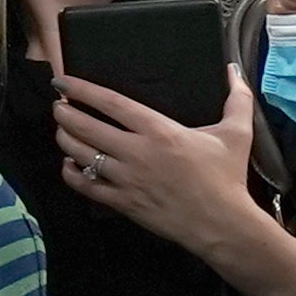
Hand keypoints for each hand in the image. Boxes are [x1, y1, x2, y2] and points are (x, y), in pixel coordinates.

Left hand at [52, 70, 262, 269]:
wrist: (222, 224)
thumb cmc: (227, 178)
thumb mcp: (236, 134)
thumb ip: (236, 99)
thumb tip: (234, 70)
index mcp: (160, 130)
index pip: (111, 103)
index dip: (82, 90)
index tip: (64, 83)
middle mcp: (137, 152)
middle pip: (86, 127)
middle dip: (65, 114)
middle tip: (59, 106)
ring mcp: (127, 179)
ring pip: (80, 155)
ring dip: (65, 140)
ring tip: (62, 131)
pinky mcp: (123, 202)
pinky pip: (85, 185)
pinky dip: (71, 174)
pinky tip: (69, 165)